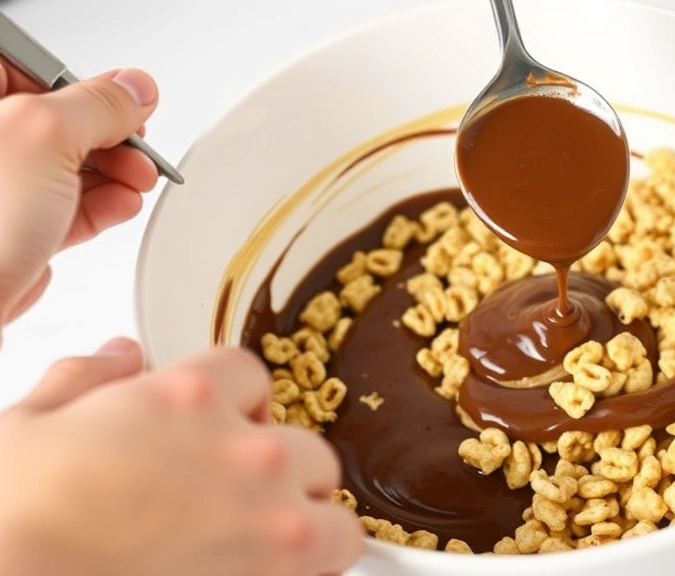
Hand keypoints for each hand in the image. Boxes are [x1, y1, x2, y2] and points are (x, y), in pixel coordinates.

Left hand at [0, 59, 160, 337]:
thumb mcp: (45, 137)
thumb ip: (97, 105)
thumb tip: (135, 90)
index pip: (31, 68)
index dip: (83, 83)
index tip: (123, 102)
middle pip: (54, 119)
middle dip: (107, 134)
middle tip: (134, 147)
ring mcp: (0, 190)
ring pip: (64, 165)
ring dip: (112, 172)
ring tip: (137, 180)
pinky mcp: (11, 231)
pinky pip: (64, 206)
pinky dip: (100, 204)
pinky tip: (122, 204)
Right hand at [0, 338, 363, 575]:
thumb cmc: (15, 521)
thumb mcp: (28, 427)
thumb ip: (83, 380)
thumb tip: (117, 356)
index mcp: (189, 398)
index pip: (248, 374)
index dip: (230, 402)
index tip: (215, 427)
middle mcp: (244, 452)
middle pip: (300, 443)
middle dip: (272, 466)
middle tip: (232, 495)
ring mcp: (270, 517)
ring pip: (330, 504)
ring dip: (303, 516)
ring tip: (263, 539)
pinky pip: (330, 562)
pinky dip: (309, 567)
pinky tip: (269, 571)